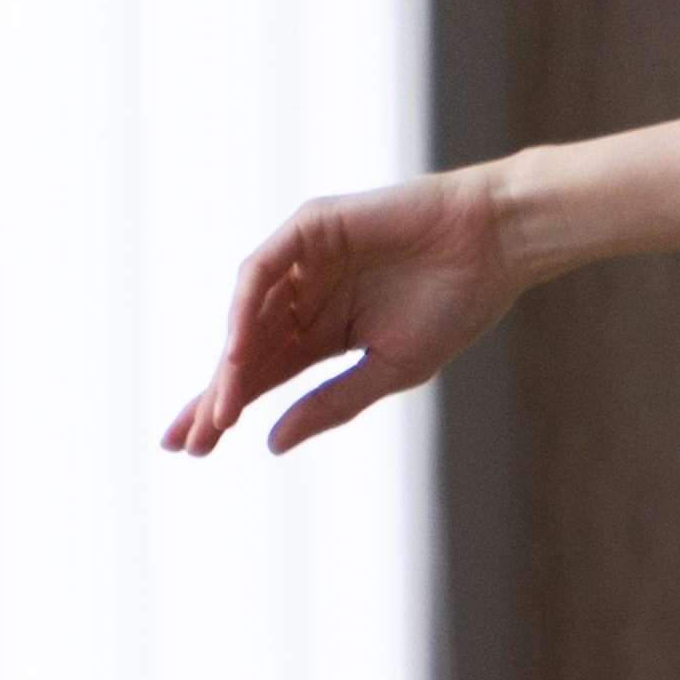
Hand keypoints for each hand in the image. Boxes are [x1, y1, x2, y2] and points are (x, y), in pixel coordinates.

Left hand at [170, 169, 523, 455]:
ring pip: (247, 317)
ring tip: (219, 413)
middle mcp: (302, 297)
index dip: (229, 409)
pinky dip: (245, 309)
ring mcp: (300, 261)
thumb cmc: (454, 307)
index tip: (197, 451)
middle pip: (244, 352)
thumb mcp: (390, 371)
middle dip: (214, 397)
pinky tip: (237, 351)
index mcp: (322, 333)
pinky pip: (261, 272)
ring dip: (230, 366)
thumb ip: (333, 403)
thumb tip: (272, 443)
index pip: (262, 375)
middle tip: (186, 442)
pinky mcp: (308, 229)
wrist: (493, 246)